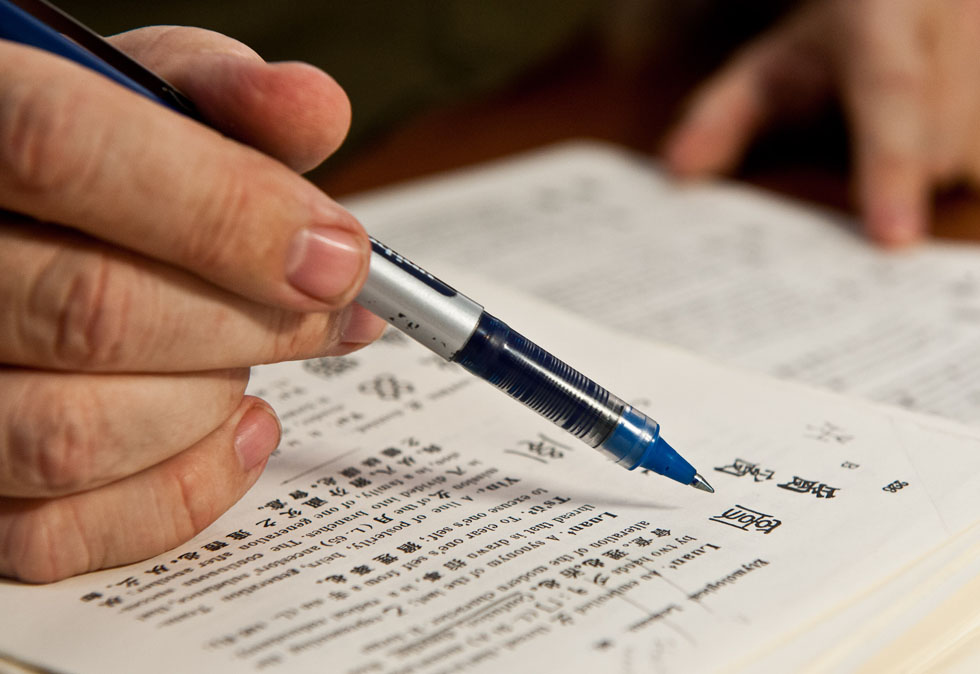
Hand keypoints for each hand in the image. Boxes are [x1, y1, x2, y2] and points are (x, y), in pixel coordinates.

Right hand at [0, 27, 385, 581]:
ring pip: (75, 436)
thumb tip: (313, 112)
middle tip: (333, 312)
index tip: (339, 258)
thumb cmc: (69, 159)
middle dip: (257, 322)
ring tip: (250, 360)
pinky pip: (58, 533)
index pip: (68, 152)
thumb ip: (215, 94)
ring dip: (211, 405)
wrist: (7, 224)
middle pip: (95, 312)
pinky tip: (236, 429)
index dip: (226, 211)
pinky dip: (181, 492)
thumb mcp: (127, 93)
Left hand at [663, 0, 979, 245]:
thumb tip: (677, 172)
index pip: (891, 93)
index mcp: (882, 12)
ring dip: (937, 168)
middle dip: (901, 178)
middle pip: (940, 138)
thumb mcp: (769, 68)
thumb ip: (722, 115)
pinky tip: (937, 146)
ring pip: (974, 151)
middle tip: (874, 189)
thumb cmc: (830, 41)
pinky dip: (961, 165)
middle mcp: (954, 22)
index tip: (891, 241)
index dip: (890, 168)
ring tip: (905, 139)